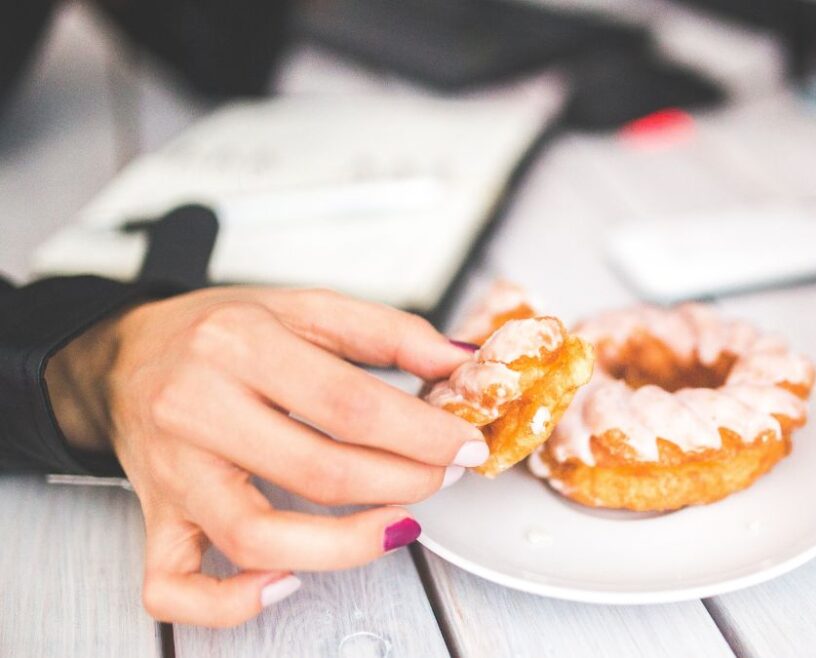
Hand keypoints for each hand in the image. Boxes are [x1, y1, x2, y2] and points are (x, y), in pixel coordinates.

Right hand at [46, 287, 484, 626]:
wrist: (123, 355)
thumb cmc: (219, 333)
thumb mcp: (304, 307)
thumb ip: (388, 332)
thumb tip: (461, 361)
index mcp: (239, 345)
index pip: (349, 405)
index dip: (422, 434)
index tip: (465, 445)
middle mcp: (197, 409)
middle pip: (318, 472)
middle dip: (403, 482)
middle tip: (442, 477)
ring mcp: (172, 473)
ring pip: (256, 538)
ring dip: (345, 546)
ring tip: (396, 524)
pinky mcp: (154, 519)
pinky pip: (174, 586)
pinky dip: (230, 603)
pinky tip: (288, 582)